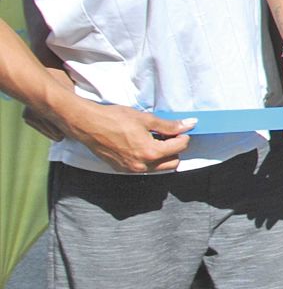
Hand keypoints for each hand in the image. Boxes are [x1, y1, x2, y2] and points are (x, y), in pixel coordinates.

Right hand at [59, 98, 195, 173]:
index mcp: (150, 152)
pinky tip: (142, 144)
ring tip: (155, 138)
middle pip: (172, 162)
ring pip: (159, 167)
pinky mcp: (122, 169)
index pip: (179, 148)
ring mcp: (131, 169)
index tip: (180, 129)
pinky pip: (144, 168)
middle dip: (175, 149)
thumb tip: (189, 125)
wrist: (87, 124)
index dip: (183, 136)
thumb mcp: (145, 119)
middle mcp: (141, 165)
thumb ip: (169, 125)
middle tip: (169, 135)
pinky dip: (149, 158)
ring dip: (163, 155)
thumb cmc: (114, 119)